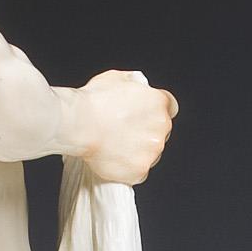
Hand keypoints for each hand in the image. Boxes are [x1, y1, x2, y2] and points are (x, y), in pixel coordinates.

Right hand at [72, 70, 178, 184]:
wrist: (80, 125)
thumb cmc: (94, 101)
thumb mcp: (116, 78)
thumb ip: (133, 83)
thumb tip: (135, 86)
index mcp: (159, 102)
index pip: (170, 107)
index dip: (156, 112)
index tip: (145, 116)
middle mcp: (161, 127)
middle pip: (161, 132)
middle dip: (146, 133)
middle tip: (125, 133)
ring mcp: (153, 151)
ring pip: (152, 154)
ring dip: (138, 152)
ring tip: (116, 147)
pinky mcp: (140, 170)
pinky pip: (140, 172)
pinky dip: (129, 169)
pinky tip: (115, 160)